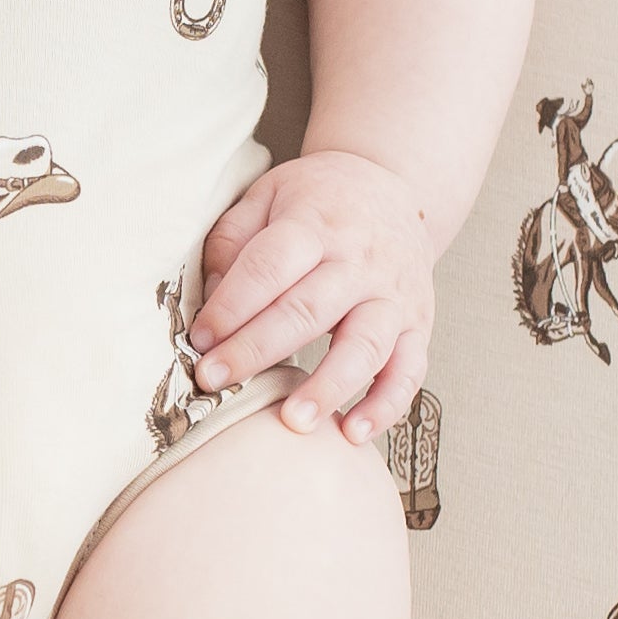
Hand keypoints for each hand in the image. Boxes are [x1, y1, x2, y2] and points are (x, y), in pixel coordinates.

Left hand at [188, 149, 433, 446]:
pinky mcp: (417, 325)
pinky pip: (408, 371)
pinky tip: (353, 432)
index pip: (270, 266)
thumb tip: (209, 299)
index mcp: (316, 224)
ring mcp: (393, 295)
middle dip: (257, 350)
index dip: (232, 305)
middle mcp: (360, 261)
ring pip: (364, 346)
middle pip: (308, 310)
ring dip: (328, 387)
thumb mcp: (268, 196)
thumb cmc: (318, 200)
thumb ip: (233, 240)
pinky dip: (385, 406)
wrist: (394, 186)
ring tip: (293, 421)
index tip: (200, 339)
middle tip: (215, 382)